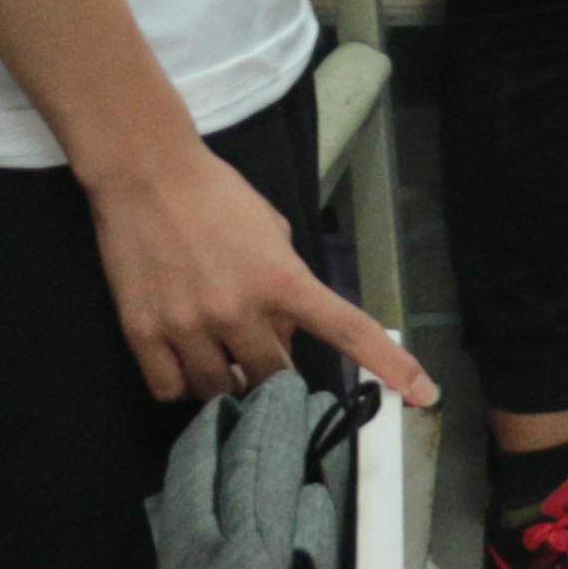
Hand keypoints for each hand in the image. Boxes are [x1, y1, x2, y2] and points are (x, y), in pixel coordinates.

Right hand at [82, 131, 432, 406]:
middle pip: (274, 380)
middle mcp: (240, 310)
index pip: (347, 329)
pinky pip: (171, 389)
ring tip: (218, 353)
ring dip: (228, 382)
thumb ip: (286, 284)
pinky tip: (184, 361)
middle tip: (259, 352)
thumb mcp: (271, 231)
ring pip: (220, 391)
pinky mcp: (144, 334)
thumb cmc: (217, 194)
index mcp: (283, 279)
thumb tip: (283, 332)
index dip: (388, 365)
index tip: (424, 394)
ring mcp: (189, 326)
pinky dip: (183, 384)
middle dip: (273, 376)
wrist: (146, 174)